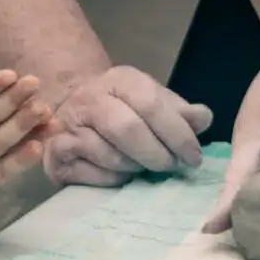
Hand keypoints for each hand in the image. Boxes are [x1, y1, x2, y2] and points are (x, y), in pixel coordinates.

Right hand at [43, 66, 212, 187]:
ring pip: (111, 156)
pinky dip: (113, 179)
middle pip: (129, 130)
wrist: (73, 110)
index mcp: (120, 80)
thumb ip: (179, 111)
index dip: (178, 134)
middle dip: (157, 155)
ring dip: (136, 168)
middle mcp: (90, 98)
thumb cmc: (123, 109)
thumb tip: (204, 118)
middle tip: (172, 167)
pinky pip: (93, 175)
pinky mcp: (55, 154)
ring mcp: (68, 126)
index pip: (152, 105)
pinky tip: (121, 174)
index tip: (194, 157)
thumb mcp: (153, 102)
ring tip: (144, 168)